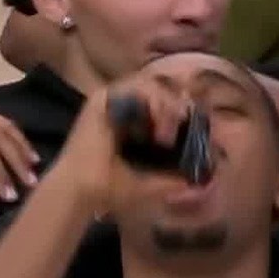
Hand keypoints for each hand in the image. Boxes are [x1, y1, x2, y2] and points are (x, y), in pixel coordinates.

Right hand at [54, 72, 189, 208]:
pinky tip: (160, 126)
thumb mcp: (148, 183)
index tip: (193, 127)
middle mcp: (118, 108)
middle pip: (158, 91)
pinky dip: (155, 101)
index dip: (179, 110)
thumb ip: (171, 180)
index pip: (160, 104)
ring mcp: (109, 101)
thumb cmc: (106, 189)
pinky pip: (137, 87)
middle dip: (177, 106)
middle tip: (185, 126)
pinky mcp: (101, 99)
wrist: (80, 191)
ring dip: (167, 106)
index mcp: (127, 124)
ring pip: (151, 86)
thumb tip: (198, 182)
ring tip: (168, 134)